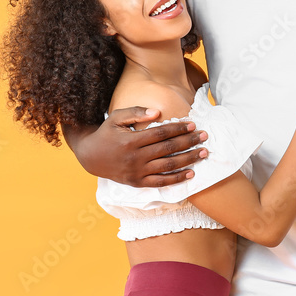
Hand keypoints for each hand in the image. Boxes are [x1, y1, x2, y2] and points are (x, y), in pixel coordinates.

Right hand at [73, 107, 209, 186]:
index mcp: (131, 140)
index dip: (178, 129)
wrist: (91, 157)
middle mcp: (135, 158)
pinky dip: (177, 179)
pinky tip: (191, 173)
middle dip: (188, 142)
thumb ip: (136, 113)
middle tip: (205, 136)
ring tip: (203, 153)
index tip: (193, 125)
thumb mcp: (116, 118)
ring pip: (167, 166)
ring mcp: (137, 172)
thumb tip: (157, 112)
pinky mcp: (137, 183)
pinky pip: (161, 183)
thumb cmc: (107, 133)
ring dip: (188, 159)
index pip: (160, 133)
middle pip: (168, 149)